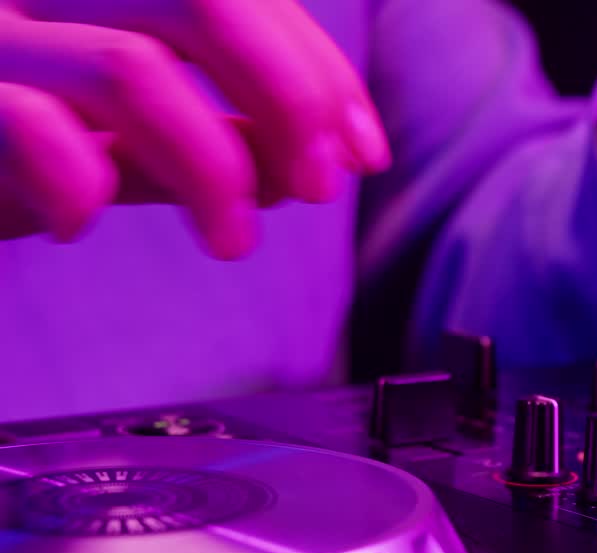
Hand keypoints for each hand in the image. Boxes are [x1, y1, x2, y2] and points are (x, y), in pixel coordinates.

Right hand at [0, 0, 388, 257]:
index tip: (362, 151)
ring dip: (213, 168)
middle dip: (289, 98)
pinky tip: (82, 221)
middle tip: (320, 187)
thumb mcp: (126, 137)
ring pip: (136, 70)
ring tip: (232, 240)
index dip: (321, 72)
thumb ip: (210, 135)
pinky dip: (83, 185)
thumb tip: (305, 164)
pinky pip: (34, 126)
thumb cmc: (7, 149)